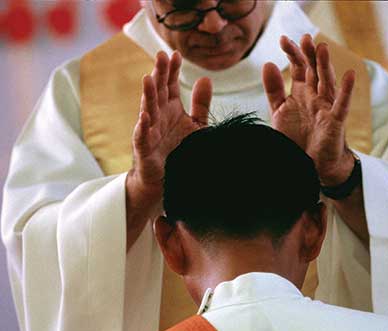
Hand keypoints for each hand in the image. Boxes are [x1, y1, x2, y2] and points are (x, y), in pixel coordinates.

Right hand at [128, 50, 212, 208]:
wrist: (168, 180)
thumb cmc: (179, 150)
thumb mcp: (195, 125)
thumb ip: (200, 104)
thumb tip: (205, 78)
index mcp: (170, 109)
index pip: (170, 85)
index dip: (172, 70)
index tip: (177, 54)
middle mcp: (158, 116)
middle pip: (158, 92)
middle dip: (159, 75)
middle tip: (161, 56)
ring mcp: (149, 131)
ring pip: (148, 109)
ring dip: (148, 94)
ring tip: (148, 78)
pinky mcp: (144, 149)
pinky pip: (142, 136)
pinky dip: (143, 126)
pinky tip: (145, 116)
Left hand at [262, 34, 354, 185]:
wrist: (309, 166)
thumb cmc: (296, 139)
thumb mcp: (280, 112)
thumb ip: (273, 90)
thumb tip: (268, 63)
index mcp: (301, 93)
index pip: (298, 68)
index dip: (292, 54)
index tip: (283, 40)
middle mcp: (315, 97)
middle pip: (313, 71)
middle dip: (309, 54)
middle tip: (305, 37)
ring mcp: (326, 108)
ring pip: (327, 82)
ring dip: (325, 65)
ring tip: (321, 48)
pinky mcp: (335, 122)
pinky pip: (342, 104)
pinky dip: (346, 90)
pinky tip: (350, 75)